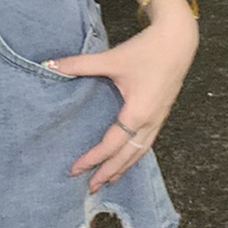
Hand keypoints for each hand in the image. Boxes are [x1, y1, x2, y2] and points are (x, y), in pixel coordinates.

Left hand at [45, 11, 198, 192]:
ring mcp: (159, 119)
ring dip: (123, 167)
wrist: (178, 40)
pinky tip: (127, 156)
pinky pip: (147, 143)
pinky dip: (134, 155)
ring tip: (108, 180)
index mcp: (137, 113)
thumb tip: (50, 65)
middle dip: (109, 173)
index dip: (92, 159)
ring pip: (140, 152)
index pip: (111, 145)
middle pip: (127, 157)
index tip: (75, 170)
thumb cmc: (145, 50)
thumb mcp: (110, 58)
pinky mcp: (162, 112)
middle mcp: (150, 122)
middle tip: (90, 187)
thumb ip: (79, 64)